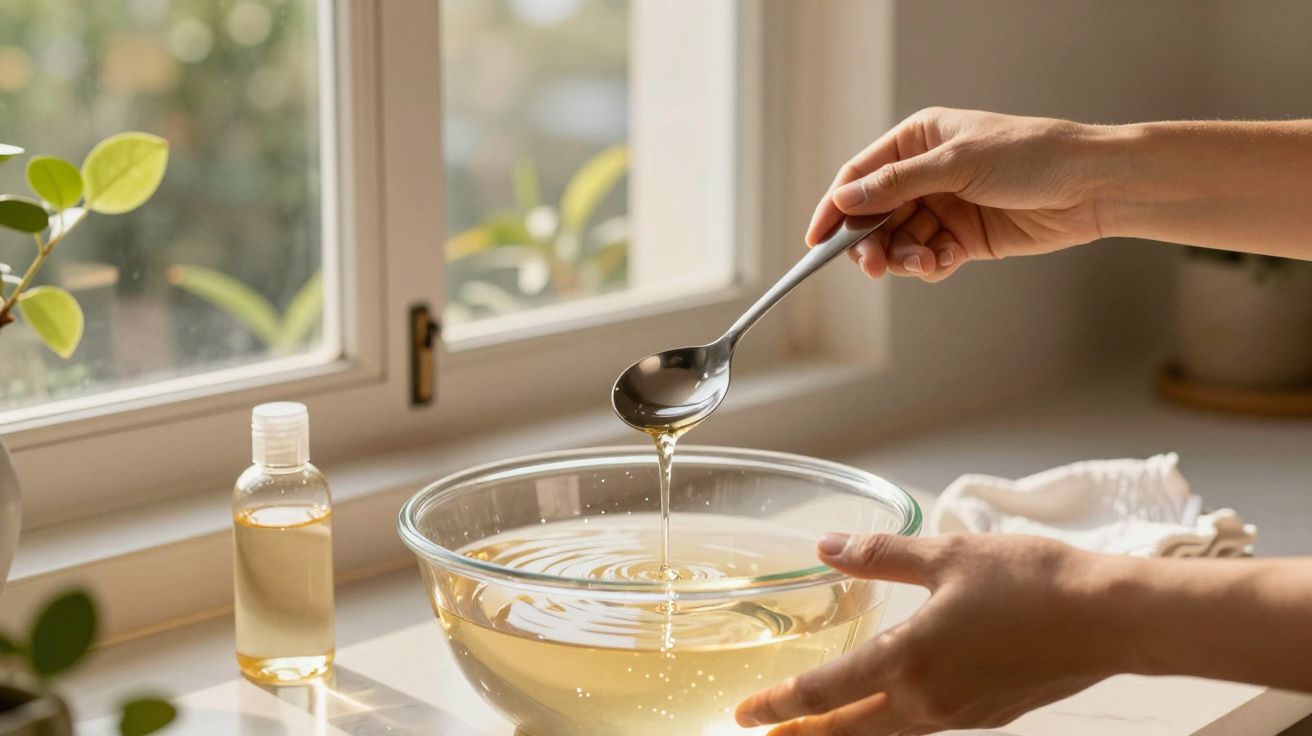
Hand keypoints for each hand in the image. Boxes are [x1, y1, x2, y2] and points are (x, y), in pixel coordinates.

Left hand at [735, 533, 1123, 734]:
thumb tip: (828, 547)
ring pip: (886, 734)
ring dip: (845, 733)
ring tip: (815, 728)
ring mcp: (960, 715)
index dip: (778, 705)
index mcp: (909, 660)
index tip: (745, 714)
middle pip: (849, 731)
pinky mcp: (988, 715)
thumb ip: (881, 554)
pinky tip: (888, 708)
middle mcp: (928, 701)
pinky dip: (888, 725)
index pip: (824, 693)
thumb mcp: (948, 554)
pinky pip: (922, 728)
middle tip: (767, 734)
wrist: (1112, 619)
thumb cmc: (1034, 582)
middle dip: (803, 735)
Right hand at [810, 107, 1111, 281]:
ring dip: (904, 257)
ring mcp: (944, 207)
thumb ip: (897, 184)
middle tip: (873, 266)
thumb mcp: (956, 164)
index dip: (835, 208)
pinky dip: (930, 264)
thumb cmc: (1030, 156)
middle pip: (874, 216)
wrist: (1091, 186)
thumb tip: (845, 198)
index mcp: (918, 140)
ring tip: (925, 262)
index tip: (816, 240)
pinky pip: (928, 257)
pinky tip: (945, 262)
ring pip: (900, 242)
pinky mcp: (964, 238)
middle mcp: (925, 173)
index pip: (860, 175)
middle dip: (871, 242)